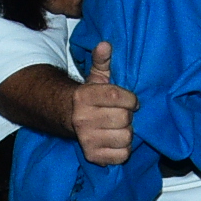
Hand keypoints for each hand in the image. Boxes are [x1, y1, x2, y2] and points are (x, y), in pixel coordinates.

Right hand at [71, 40, 137, 165]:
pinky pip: (121, 156)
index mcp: (84, 97)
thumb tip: (105, 44)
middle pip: (124, 118)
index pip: (118, 97)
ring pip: (125, 137)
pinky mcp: (92, 156)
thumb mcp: (96, 77)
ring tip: (120, 127)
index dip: (131, 99)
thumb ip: (102, 61)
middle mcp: (82, 119)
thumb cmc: (90, 97)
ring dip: (127, 132)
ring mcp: (87, 139)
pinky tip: (117, 141)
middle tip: (124, 115)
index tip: (132, 101)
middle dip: (128, 116)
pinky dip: (124, 150)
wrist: (68, 118)